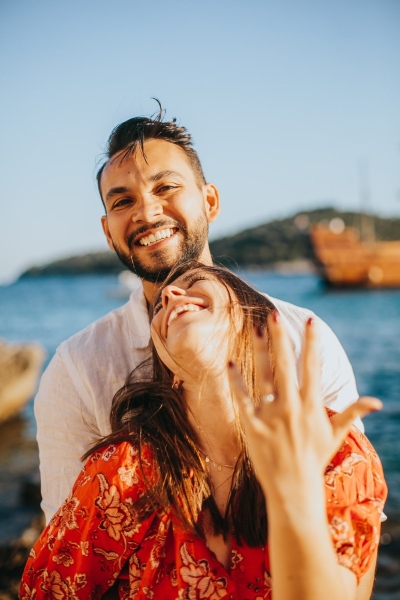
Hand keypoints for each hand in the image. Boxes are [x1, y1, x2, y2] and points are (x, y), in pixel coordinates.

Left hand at [228, 312, 381, 498]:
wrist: (293, 489)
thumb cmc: (315, 459)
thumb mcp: (335, 436)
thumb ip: (352, 414)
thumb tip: (376, 402)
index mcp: (311, 406)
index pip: (312, 367)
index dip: (312, 344)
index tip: (311, 324)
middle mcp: (291, 406)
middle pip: (285, 364)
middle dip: (280, 338)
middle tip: (275, 315)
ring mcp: (270, 415)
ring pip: (263, 375)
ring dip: (260, 351)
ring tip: (255, 329)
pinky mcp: (252, 425)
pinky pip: (242, 398)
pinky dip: (236, 380)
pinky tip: (230, 363)